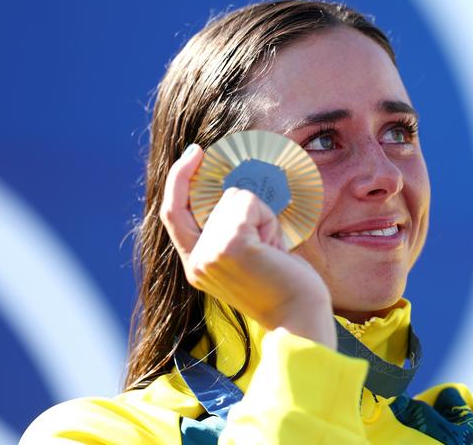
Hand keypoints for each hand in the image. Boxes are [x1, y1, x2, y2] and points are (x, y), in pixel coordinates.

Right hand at [159, 144, 336, 348]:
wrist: (299, 319)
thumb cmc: (283, 286)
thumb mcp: (247, 254)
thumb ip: (230, 228)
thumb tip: (235, 189)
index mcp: (195, 265)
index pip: (173, 212)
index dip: (179, 178)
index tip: (195, 153)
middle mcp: (195, 261)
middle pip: (219, 199)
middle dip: (253, 212)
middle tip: (270, 247)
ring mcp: (209, 253)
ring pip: (236, 197)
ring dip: (263, 217)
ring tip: (272, 252)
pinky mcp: (230, 246)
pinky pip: (250, 202)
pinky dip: (268, 218)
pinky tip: (275, 248)